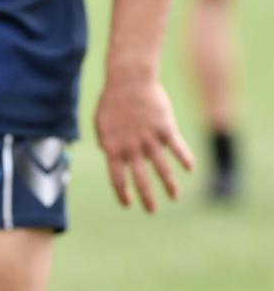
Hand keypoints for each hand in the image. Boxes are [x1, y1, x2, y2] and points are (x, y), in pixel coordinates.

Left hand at [94, 69, 193, 212]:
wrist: (128, 79)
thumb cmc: (113, 101)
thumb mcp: (101, 123)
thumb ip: (106, 141)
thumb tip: (108, 155)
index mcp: (113, 146)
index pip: (117, 177)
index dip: (122, 193)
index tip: (128, 205)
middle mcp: (131, 146)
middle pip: (140, 178)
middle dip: (147, 197)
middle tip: (151, 211)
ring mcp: (149, 138)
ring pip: (162, 168)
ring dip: (169, 185)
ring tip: (174, 197)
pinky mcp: (165, 128)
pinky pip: (177, 148)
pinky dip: (185, 159)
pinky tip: (189, 169)